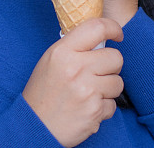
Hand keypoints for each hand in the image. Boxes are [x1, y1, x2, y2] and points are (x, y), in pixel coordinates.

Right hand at [22, 19, 123, 146]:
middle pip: (115, 57)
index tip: (117, 34)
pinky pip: (113, 104)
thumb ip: (74, 47)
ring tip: (89, 93)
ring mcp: (87, 90)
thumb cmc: (43, 92)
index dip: (113, 28)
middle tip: (97, 73)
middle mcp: (76, 68)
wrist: (35, 126)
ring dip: (108, 89)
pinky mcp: (95, 111)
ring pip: (118, 82)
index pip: (97, 28)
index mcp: (63, 52)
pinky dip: (103, 108)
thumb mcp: (50, 61)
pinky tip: (87, 108)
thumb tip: (101, 37)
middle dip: (110, 66)